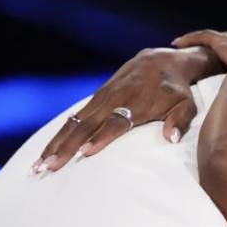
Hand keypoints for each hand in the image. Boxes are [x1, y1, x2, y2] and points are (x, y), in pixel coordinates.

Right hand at [34, 45, 221, 172]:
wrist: (162, 59)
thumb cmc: (177, 89)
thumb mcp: (187, 104)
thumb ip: (180, 120)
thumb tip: (171, 138)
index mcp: (137, 102)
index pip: (116, 122)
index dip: (101, 137)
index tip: (86, 153)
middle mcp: (114, 98)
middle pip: (87, 125)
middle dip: (66, 147)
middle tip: (48, 167)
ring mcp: (102, 97)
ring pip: (74, 123)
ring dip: (55, 143)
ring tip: (38, 165)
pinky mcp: (96, 98)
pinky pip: (74, 118)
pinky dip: (60, 134)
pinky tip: (48, 150)